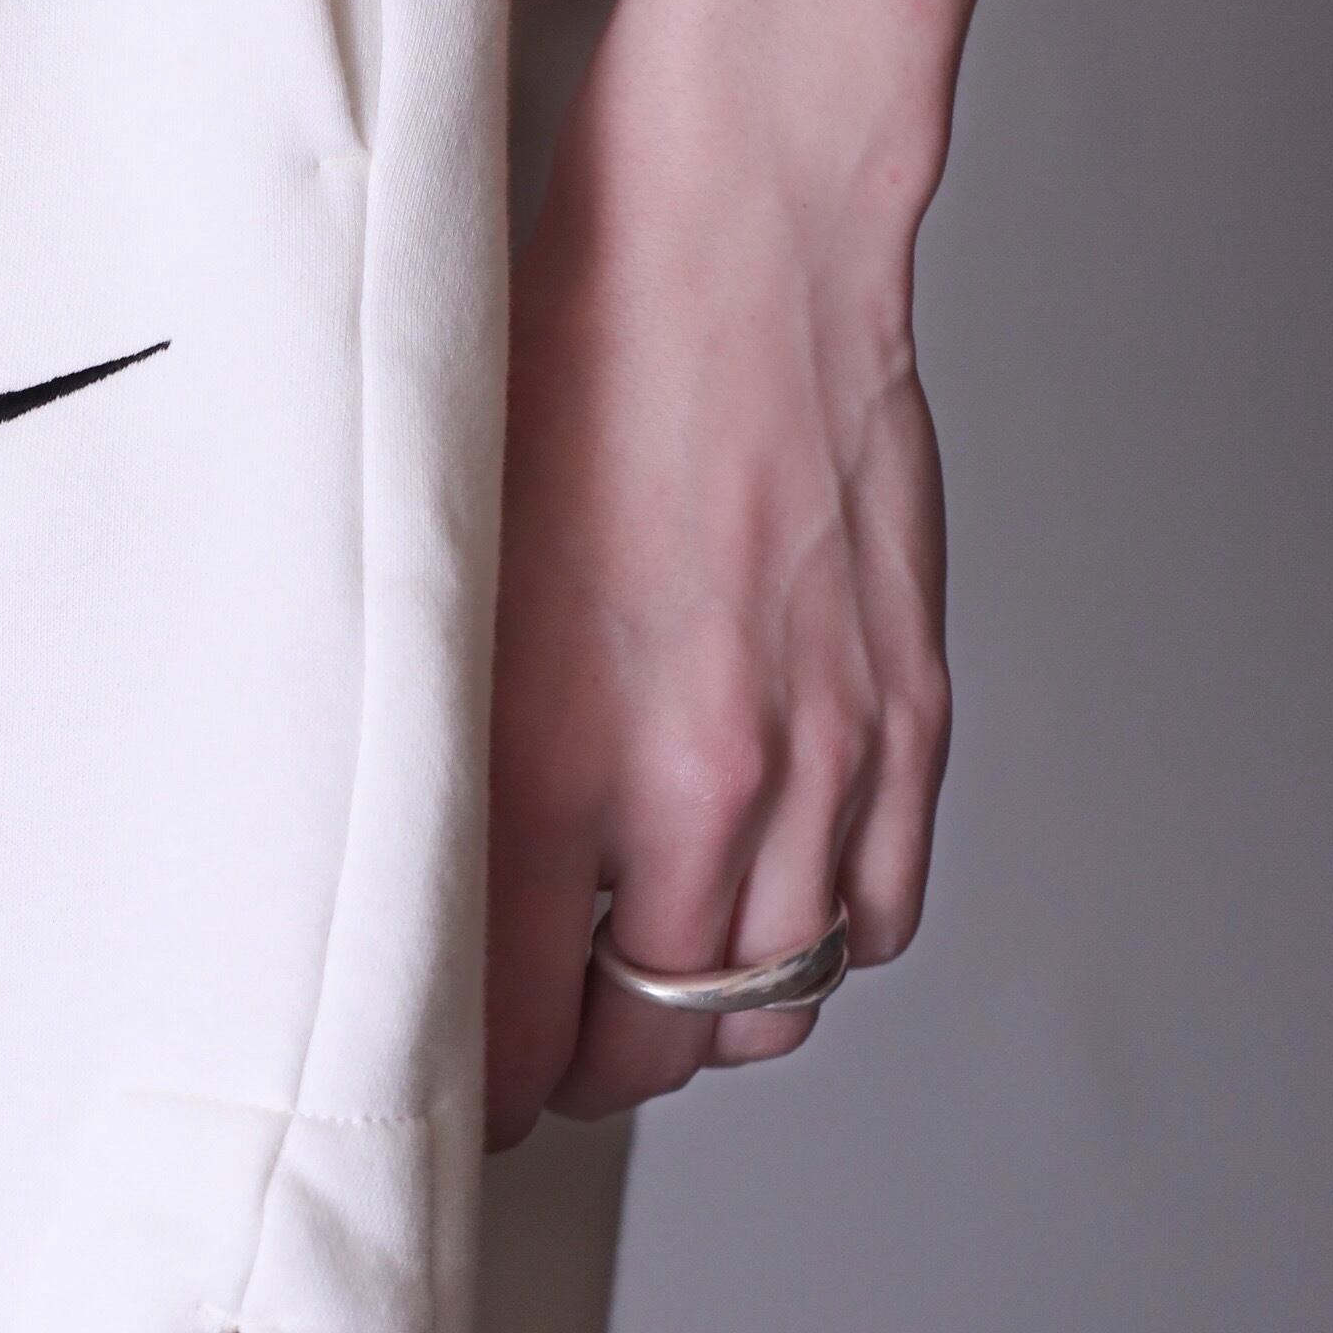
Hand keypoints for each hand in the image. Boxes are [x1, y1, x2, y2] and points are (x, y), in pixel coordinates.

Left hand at [483, 0, 952, 1148]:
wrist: (734, 247)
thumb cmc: (568, 385)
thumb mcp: (442, 591)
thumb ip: (446, 765)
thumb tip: (423, 895)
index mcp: (550, 768)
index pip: (516, 1033)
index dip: (486, 1085)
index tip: (466, 1081)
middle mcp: (699, 789)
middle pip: (649, 1042)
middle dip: (589, 1063)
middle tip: (547, 1037)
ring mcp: (823, 761)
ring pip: (770, 999)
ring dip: (703, 1011)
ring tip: (648, 971)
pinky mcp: (910, 718)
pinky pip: (878, 918)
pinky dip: (818, 942)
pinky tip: (760, 899)